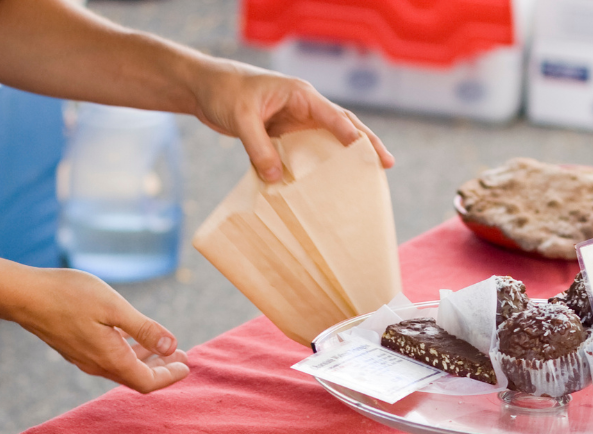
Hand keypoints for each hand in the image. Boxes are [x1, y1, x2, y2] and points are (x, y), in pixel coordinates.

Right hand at [8, 267, 189, 392]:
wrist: (22, 295)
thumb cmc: (68, 295)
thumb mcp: (114, 307)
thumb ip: (144, 329)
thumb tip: (171, 346)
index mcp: (110, 359)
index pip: (148, 382)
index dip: (170, 376)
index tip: (186, 364)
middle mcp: (97, 365)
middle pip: (137, 378)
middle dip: (162, 369)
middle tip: (181, 357)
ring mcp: (84, 358)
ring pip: (122, 367)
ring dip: (145, 360)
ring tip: (163, 347)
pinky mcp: (75, 349)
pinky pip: (109, 358)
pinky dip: (128, 352)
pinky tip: (132, 337)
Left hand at [192, 61, 393, 181]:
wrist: (206, 89)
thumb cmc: (224, 92)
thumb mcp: (241, 119)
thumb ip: (259, 148)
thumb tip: (277, 180)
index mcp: (299, 94)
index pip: (331, 114)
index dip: (348, 132)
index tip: (362, 149)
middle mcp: (304, 107)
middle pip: (343, 125)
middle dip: (365, 143)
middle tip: (386, 163)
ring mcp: (296, 122)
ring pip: (329, 140)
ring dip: (348, 157)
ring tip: (370, 176)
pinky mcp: (286, 136)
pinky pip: (308, 153)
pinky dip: (320, 167)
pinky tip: (329, 185)